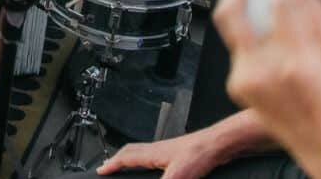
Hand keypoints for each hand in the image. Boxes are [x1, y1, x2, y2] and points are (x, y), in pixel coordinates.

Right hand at [98, 133, 224, 178]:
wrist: (220, 144)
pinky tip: (158, 170)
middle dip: (118, 159)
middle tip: (110, 166)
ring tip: (128, 167)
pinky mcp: (180, 155)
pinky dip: (149, 163)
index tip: (101, 170)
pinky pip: (157, 157)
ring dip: (133, 160)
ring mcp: (170, 151)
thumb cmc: (200, 153)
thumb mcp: (176, 177)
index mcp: (152, 153)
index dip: (111, 164)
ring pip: (144, 153)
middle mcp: (158, 149)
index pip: (125, 157)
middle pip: (131, 151)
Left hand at [212, 0, 320, 175]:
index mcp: (297, 61)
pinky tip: (268, 30)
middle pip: (231, 10)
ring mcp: (246, 81)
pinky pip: (237, 47)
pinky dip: (250, 31)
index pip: (280, 1)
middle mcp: (264, 71)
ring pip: (230, 26)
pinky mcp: (237, 86)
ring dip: (244, 4)